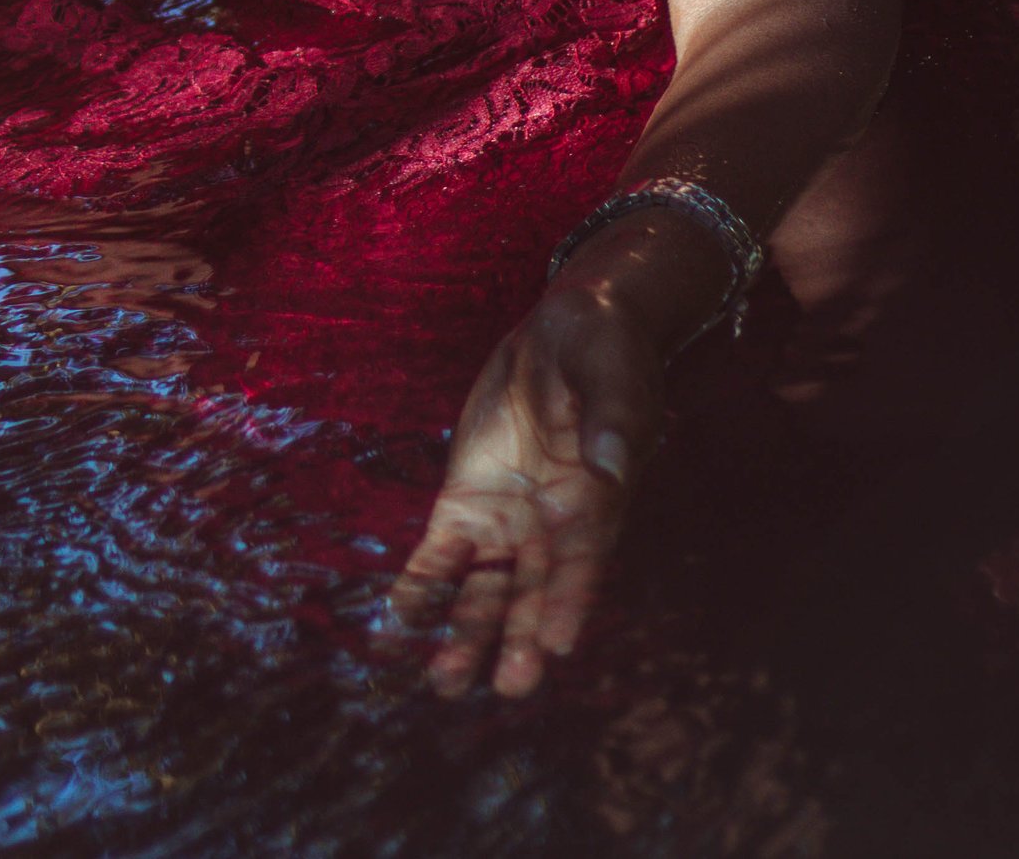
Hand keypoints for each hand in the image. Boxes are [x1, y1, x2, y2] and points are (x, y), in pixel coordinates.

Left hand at [388, 280, 666, 698]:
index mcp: (596, 504)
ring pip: (484, 587)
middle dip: (519, 638)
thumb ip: (614, 422)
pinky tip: (401, 620)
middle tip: (507, 687)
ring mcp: (506, 518)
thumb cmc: (607, 354)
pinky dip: (423, 584)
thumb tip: (611, 464)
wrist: (567, 331)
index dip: (569, 601)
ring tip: (444, 680)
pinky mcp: (465, 500)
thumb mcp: (617, 378)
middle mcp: (551, 526)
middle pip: (533, 590)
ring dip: (465, 630)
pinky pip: (441, 551)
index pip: (582, 562)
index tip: (556, 644)